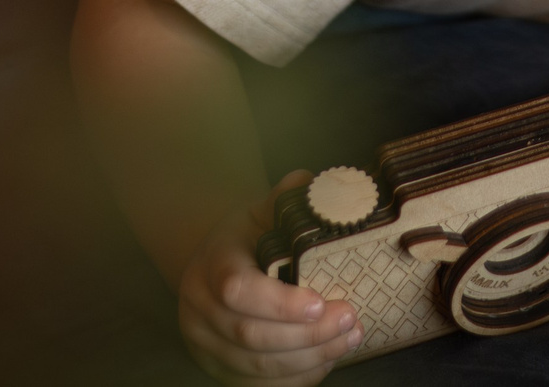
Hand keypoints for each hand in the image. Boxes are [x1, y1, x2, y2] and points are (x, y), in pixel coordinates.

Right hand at [176, 173, 364, 382]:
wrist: (212, 267)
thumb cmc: (244, 240)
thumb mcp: (259, 213)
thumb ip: (285, 200)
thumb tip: (314, 183)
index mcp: (211, 264)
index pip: (237, 289)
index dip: (279, 303)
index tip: (320, 301)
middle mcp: (200, 309)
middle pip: (251, 335)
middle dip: (307, 334)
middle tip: (349, 319)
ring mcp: (206, 345)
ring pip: (257, 366)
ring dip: (309, 358)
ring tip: (349, 337)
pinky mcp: (220, 369)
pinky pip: (259, 385)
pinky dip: (297, 378)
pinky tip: (328, 359)